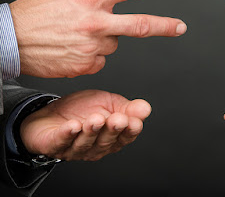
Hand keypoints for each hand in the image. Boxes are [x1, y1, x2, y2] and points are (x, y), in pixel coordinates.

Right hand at [10, 0, 186, 77]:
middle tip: (181, 27)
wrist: (12, 39)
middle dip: (165, 26)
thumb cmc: (37, 14)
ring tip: (77, 36)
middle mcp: (96, 22)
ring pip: (113, 43)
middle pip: (140, 24)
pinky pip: (100, 59)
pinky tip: (73, 50)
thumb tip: (110, 8)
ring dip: (103, 39)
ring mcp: (93, 46)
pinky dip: (91, 55)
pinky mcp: (87, 65)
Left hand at [20, 90, 150, 160]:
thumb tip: (145, 108)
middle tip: (117, 119)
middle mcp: (95, 147)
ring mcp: (75, 149)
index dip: (130, 131)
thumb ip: (127, 107)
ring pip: (85, 143)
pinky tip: (73, 126)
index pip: (125, 137)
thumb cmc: (81, 110)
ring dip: (91, 131)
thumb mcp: (108, 103)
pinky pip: (62, 142)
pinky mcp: (55, 146)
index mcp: (112, 137)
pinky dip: (67, 134)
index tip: (134, 122)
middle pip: (106, 142)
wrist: (50, 113)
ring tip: (95, 119)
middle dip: (112, 130)